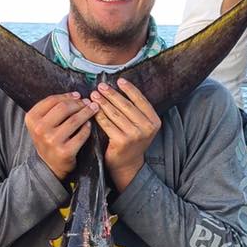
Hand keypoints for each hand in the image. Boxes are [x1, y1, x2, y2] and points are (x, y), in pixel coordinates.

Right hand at [25, 92, 94, 181]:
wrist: (49, 166)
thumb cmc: (48, 140)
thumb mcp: (42, 123)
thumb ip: (53, 108)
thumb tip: (76, 95)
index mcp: (32, 118)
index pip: (52, 100)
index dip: (68, 96)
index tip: (78, 96)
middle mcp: (40, 129)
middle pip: (64, 108)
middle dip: (79, 103)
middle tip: (88, 102)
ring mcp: (52, 141)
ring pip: (74, 120)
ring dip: (86, 113)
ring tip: (93, 110)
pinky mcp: (65, 152)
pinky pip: (81, 135)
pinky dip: (87, 128)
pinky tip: (89, 125)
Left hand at [90, 77, 160, 191]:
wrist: (128, 166)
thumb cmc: (132, 142)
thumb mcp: (141, 126)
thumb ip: (136, 111)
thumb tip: (120, 87)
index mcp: (154, 121)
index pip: (141, 100)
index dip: (129, 89)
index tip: (118, 80)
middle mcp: (147, 128)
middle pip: (126, 105)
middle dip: (111, 94)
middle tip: (101, 86)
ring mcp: (134, 135)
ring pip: (115, 113)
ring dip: (103, 102)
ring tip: (94, 95)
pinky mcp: (121, 142)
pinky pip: (107, 124)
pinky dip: (98, 115)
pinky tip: (92, 110)